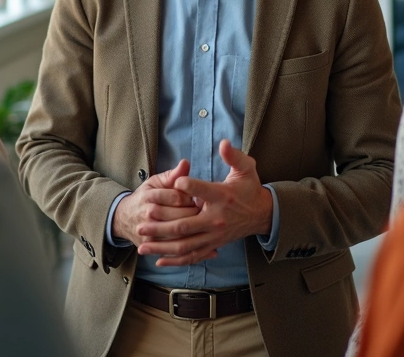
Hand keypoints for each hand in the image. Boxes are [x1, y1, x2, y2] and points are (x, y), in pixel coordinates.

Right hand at [112, 160, 210, 252]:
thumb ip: (172, 175)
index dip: (192, 197)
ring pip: (178, 233)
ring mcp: (150, 231)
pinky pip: (173, 246)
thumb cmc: (145, 197)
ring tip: (202, 224)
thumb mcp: (155, 182)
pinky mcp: (152, 244)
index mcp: (150, 196)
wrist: (124, 218)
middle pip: (179, 216)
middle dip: (195, 214)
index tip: (199, 198)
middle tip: (205, 212)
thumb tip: (186, 163)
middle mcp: (149, 214)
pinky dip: (188, 244)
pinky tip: (199, 240)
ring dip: (193, 230)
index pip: (177, 197)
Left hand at [136, 140, 272, 266]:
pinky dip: (175, 260)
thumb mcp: (246, 169)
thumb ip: (234, 156)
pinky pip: (192, 256)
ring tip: (143, 244)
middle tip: (143, 219)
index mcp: (222, 197)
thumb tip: (224, 143)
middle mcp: (216, 219)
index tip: (174, 183)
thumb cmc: (249, 189)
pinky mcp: (213, 245)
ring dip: (162, 246)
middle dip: (161, 225)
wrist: (261, 214)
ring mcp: (213, 236)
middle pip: (185, 225)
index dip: (188, 186)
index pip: (202, 191)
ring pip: (185, 245)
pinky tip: (159, 260)